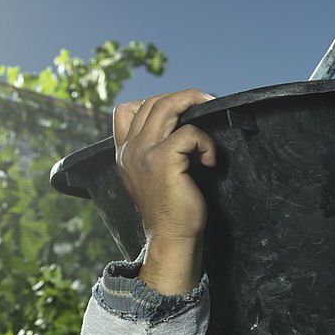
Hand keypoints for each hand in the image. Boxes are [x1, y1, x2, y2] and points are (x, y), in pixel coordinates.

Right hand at [113, 89, 216, 241]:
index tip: (181, 110)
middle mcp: (129, 149)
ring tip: (210, 112)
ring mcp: (143, 153)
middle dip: (183, 97)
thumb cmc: (171, 209)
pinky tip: (209, 161)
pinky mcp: (163, 161)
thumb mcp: (152, 176)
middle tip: (206, 101)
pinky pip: (189, 134)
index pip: (126, 109)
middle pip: (151, 103)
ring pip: (166, 107)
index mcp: (124, 152)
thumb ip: (153, 151)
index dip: (156, 101)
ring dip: (193, 103)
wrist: (171, 237)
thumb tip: (179, 127)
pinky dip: (205, 142)